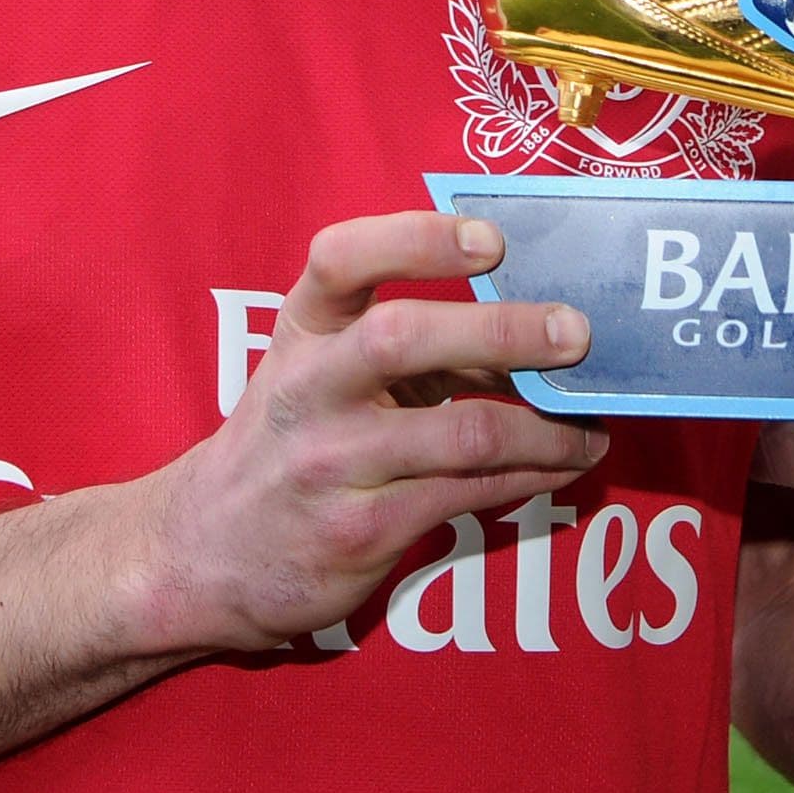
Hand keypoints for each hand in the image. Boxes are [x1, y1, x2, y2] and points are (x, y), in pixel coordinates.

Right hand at [135, 211, 604, 653]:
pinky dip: (529, 477)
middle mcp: (308, 389)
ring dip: (544, 429)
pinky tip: (561, 467)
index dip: (417, 239)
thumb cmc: (286, 443)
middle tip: (575, 332)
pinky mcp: (359, 530)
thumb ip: (411, 349)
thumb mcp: (320, 374)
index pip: (343, 258)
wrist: (202, 553)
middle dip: (502, 330)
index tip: (490, 239)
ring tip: (591, 426)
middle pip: (404, 339)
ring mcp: (330, 463)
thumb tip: (532, 334)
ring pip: (461, 434)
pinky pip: (466, 494)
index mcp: (300, 330)